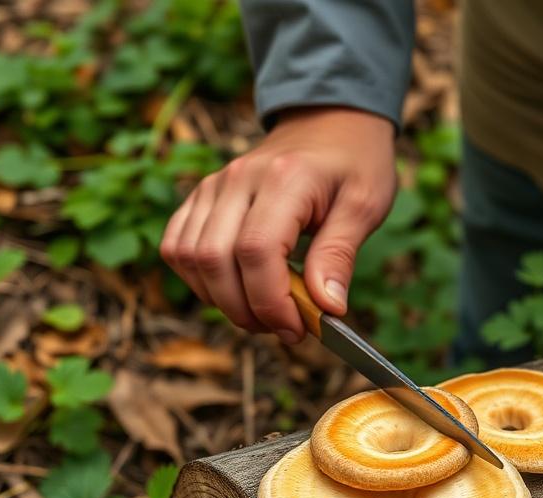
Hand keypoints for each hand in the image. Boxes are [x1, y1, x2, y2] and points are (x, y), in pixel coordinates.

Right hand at [160, 107, 395, 341]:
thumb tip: (326, 307)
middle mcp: (238, 178)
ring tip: (263, 312)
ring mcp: (213, 186)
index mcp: (284, 178)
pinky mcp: (201, 196)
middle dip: (246, 310)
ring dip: (221, 300)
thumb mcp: (365, 206)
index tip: (298, 328)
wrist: (330, 123)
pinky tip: (236, 290)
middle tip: (285, 329)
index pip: (256, 251)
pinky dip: (199, 280)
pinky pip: (177, 247)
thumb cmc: (354, 164)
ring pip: (189, 258)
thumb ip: (340, 255)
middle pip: (215, 260)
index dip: (271, 302)